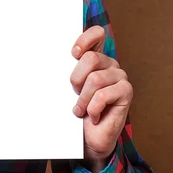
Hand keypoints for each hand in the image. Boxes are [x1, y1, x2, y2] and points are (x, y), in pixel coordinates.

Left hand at [70, 26, 132, 171]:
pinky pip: (103, 95)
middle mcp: (109, 63)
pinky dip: (92, 108)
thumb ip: (67, 69)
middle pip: (91, 58)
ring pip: (95, 79)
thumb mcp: (68, 86)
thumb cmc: (77, 109)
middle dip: (77, 78)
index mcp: (95, 57)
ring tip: (80, 108)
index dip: (85, 40)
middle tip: (75, 93)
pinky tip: (92, 115)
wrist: (88, 138)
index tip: (73, 53)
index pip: (97, 34)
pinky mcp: (126, 92)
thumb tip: (47, 56)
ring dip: (83, 98)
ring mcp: (120, 77)